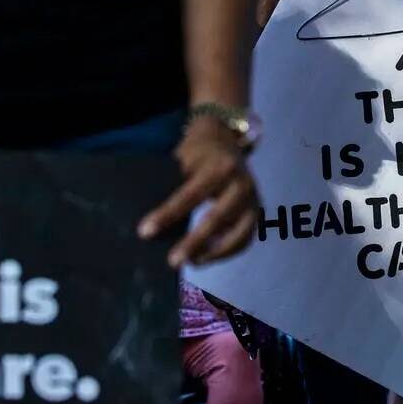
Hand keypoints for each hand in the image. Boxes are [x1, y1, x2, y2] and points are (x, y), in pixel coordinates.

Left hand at [138, 116, 258, 267]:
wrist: (225, 140)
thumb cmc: (196, 153)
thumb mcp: (183, 159)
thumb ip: (173, 184)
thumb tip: (152, 220)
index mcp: (219, 167)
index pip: (190, 195)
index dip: (167, 215)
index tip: (145, 232)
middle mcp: (241, 184)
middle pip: (217, 219)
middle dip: (193, 242)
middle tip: (172, 261)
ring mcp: (253, 200)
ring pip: (238, 235)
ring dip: (214, 253)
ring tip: (191, 263)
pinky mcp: (257, 212)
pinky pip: (245, 239)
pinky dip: (227, 252)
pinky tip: (205, 257)